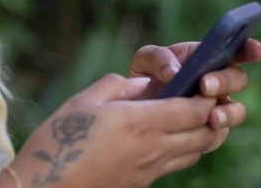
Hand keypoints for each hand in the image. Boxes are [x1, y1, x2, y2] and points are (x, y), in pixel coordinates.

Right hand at [2, 73, 230, 187]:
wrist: (45, 187)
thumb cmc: (58, 140)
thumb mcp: (84, 100)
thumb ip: (119, 86)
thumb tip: (142, 83)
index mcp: (142, 123)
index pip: (195, 110)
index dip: (208, 96)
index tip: (208, 82)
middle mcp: (154, 149)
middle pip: (206, 134)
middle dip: (215, 116)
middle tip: (209, 98)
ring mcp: (150, 170)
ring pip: (196, 152)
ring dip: (203, 134)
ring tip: (194, 117)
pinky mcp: (142, 183)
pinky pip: (177, 164)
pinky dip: (185, 149)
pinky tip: (170, 137)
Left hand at [128, 38, 260, 127]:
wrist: (134, 108)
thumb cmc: (146, 77)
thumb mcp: (146, 59)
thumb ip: (159, 58)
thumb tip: (174, 72)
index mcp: (210, 58)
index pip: (238, 50)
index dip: (251, 49)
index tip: (258, 50)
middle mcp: (220, 82)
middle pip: (238, 80)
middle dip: (224, 81)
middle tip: (205, 86)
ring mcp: (218, 107)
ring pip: (237, 111)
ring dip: (227, 113)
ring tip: (211, 117)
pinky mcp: (210, 132)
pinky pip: (219, 135)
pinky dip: (212, 134)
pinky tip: (200, 133)